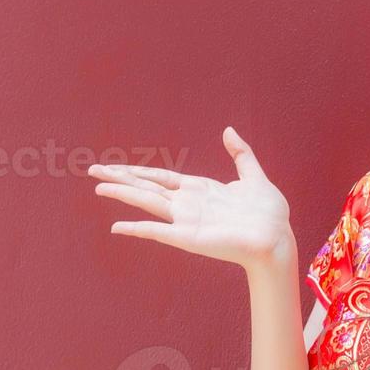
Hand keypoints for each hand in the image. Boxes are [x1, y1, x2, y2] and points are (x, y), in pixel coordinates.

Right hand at [88, 126, 292, 272]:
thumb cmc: (269, 213)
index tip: (115, 167)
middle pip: (146, 187)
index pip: (160, 177)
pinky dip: (138, 228)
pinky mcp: (189, 238)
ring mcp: (186, 221)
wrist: (277, 238)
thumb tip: (228, 130)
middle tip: (92, 171)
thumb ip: (240, 153)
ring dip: (122, 194)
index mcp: (199, 190)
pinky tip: (117, 226)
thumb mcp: (254, 176)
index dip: (137, 170)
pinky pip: (159, 232)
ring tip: (98, 188)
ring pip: (147, 202)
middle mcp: (188, 204)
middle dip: (120, 178)